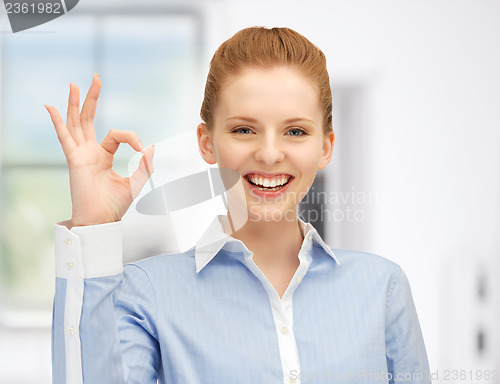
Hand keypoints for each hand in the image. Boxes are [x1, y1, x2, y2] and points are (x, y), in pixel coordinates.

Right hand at [45, 74, 154, 227]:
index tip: (141, 149)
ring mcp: (81, 154)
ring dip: (75, 103)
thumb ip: (144, 164)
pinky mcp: (75, 160)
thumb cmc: (115, 205)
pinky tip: (51, 106)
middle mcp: (90, 152)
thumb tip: (150, 146)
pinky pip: (65, 137)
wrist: (102, 220)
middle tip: (96, 78)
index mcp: (103, 156)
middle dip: (92, 98)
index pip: (116, 134)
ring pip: (76, 123)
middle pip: (89, 119)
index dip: (131, 137)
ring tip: (74, 84)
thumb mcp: (135, 181)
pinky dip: (58, 122)